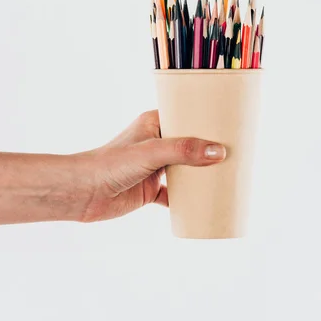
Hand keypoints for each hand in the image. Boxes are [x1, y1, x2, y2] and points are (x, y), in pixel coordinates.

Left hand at [80, 110, 225, 221]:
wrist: (83, 192)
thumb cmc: (111, 163)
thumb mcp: (152, 152)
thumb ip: (184, 150)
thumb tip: (218, 152)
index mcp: (154, 123)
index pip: (187, 117)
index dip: (207, 121)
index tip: (231, 125)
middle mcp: (156, 143)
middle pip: (190, 145)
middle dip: (209, 150)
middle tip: (236, 153)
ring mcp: (154, 167)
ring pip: (185, 169)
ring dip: (202, 175)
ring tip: (228, 175)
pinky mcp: (151, 190)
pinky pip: (176, 194)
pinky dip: (189, 199)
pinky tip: (205, 203)